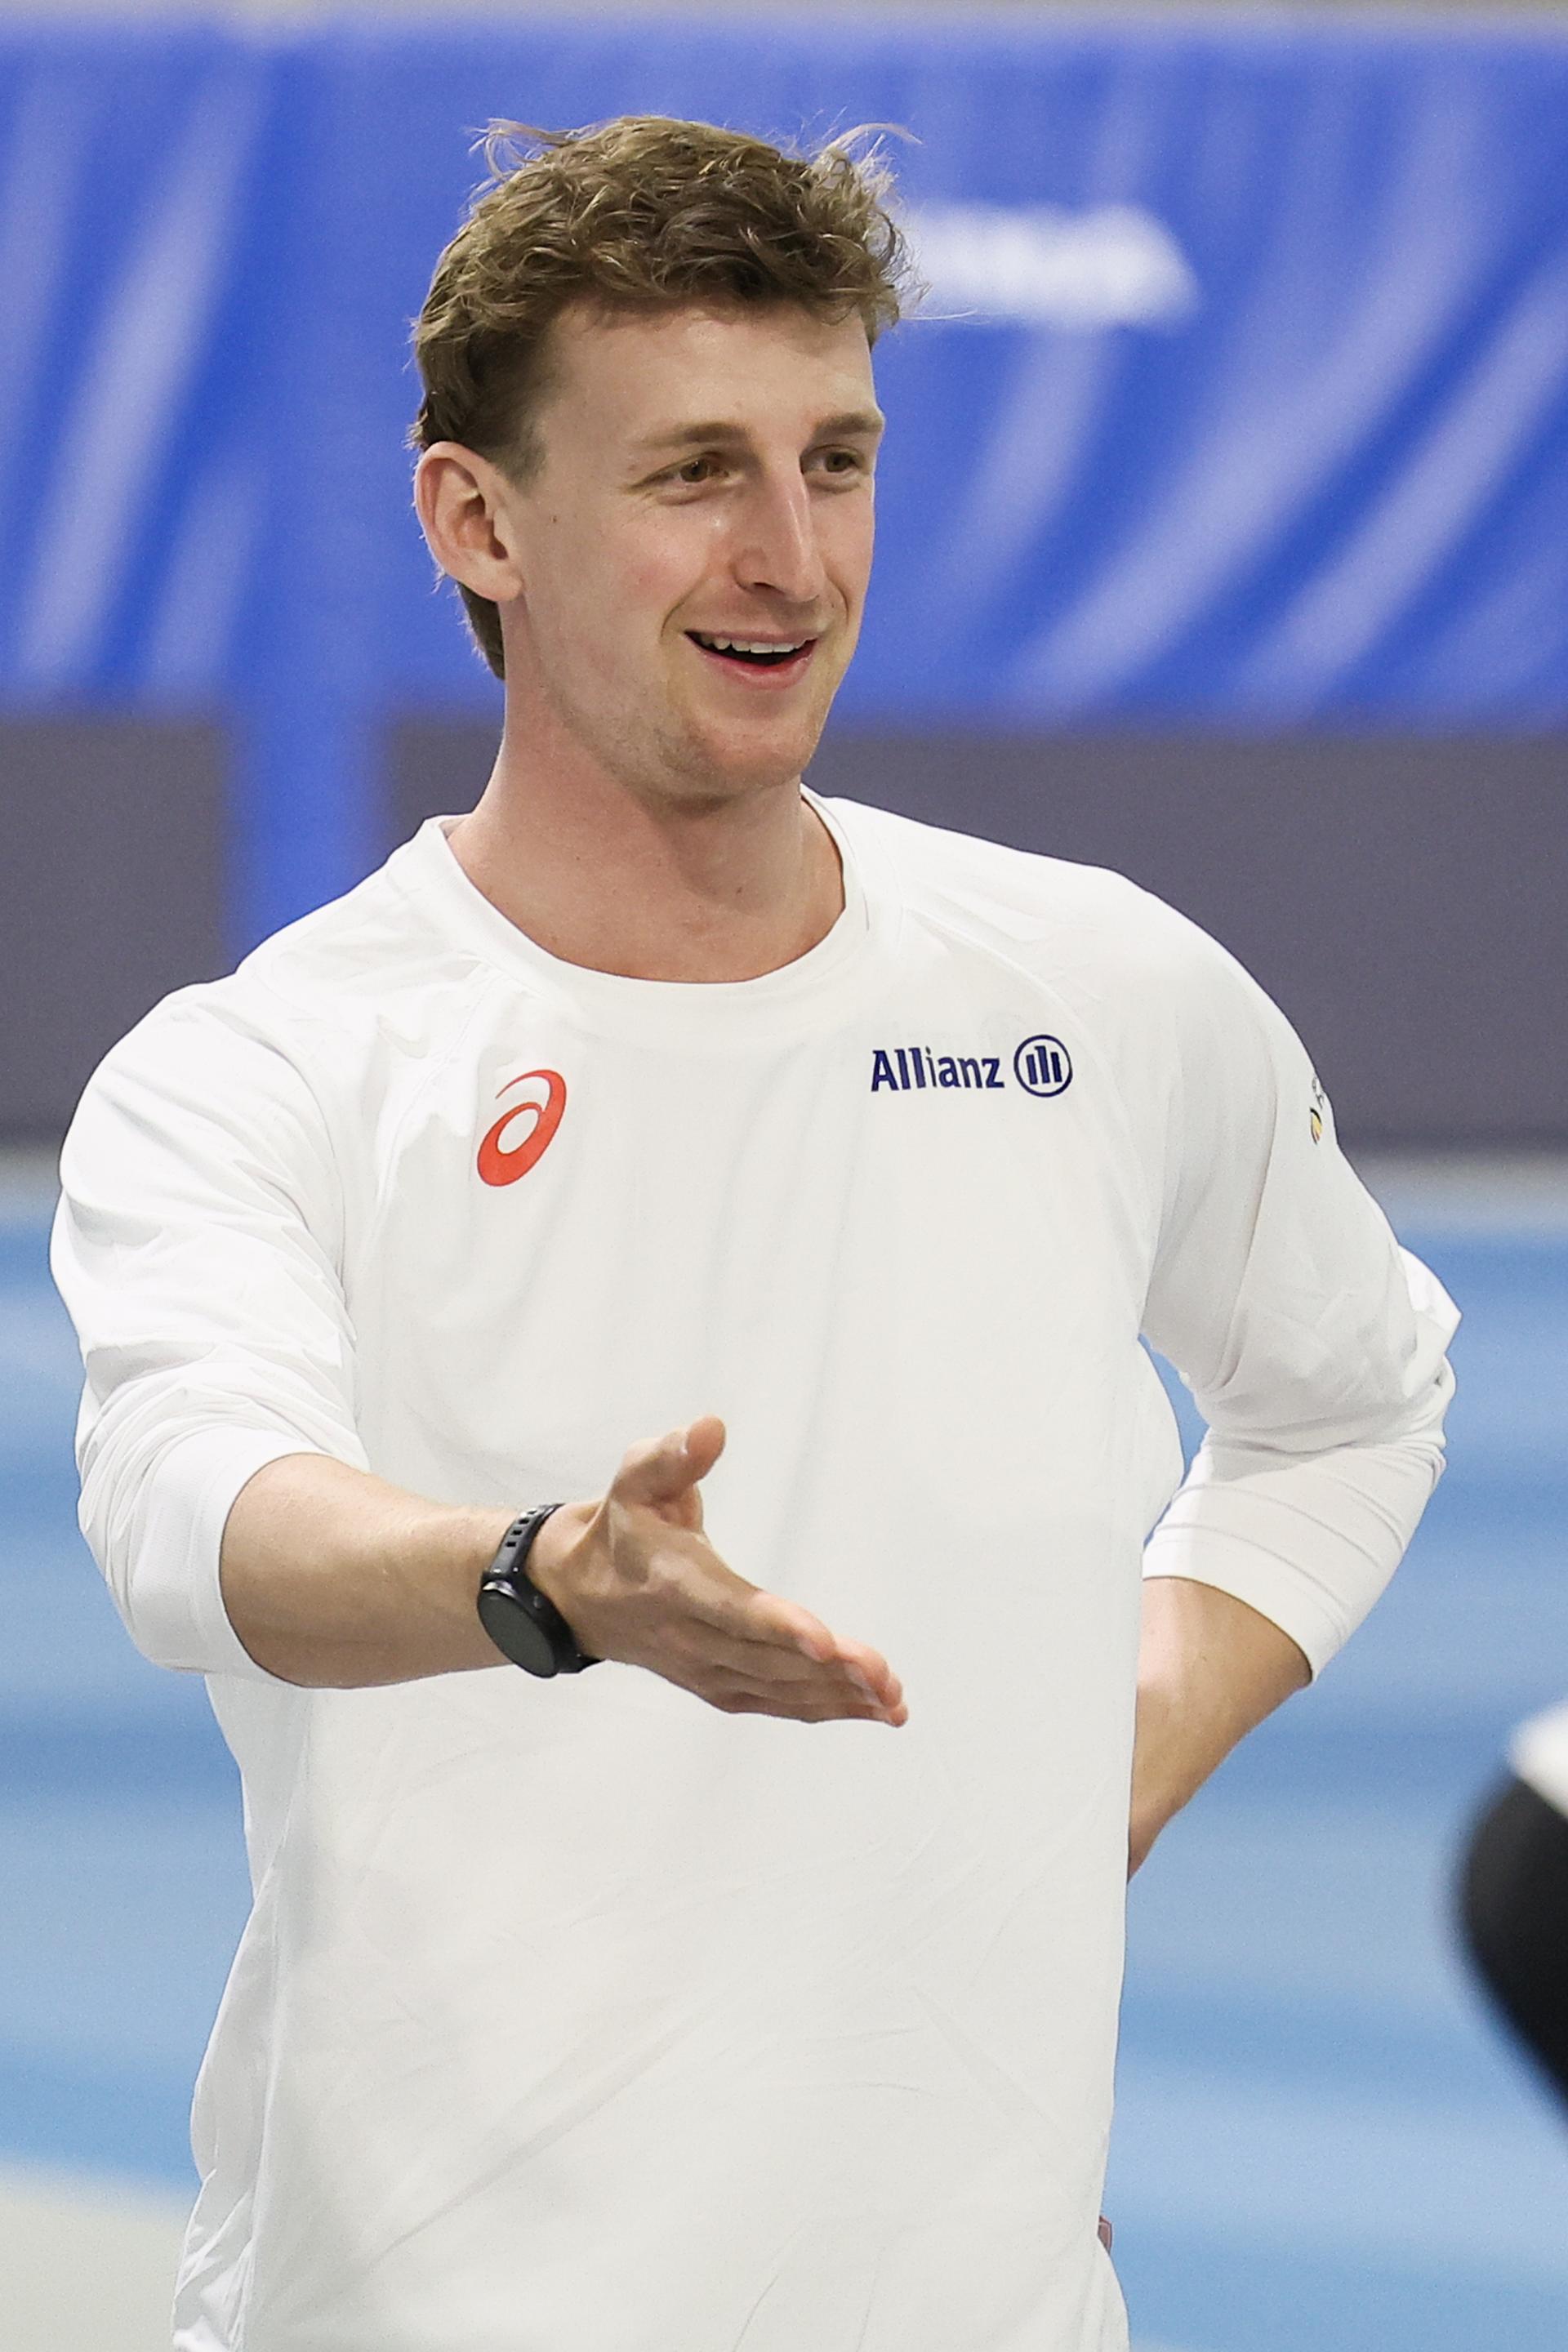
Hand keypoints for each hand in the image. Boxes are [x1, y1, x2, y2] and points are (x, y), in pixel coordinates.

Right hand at [526, 1416, 907, 1728]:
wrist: (585, 1594)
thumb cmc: (627, 1525)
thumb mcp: (637, 1478)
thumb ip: (674, 1455)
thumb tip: (712, 1427)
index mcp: (673, 1583)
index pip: (730, 1609)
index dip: (778, 1627)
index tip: (826, 1641)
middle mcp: (689, 1636)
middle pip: (765, 1659)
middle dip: (829, 1670)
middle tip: (884, 1675)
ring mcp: (705, 1669)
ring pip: (777, 1690)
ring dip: (838, 1697)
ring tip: (892, 1699)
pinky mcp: (721, 1686)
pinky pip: (777, 1704)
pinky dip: (826, 1709)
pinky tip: (874, 1709)